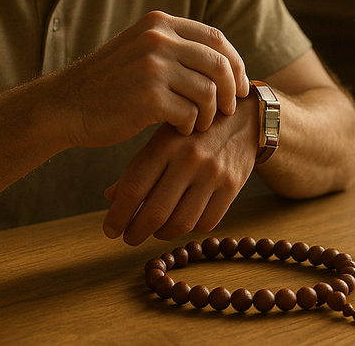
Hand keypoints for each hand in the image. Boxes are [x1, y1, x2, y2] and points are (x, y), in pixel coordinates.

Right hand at [54, 11, 248, 146]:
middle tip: (226, 111)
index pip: (216, 39)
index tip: (240, 86)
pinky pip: (190, 114)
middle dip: (230, 91)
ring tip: (196, 124)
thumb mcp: (140, 50)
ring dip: (209, 114)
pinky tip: (177, 129)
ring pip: (208, 92)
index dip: (235, 64)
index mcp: (159, 24)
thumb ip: (175, 47)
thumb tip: (226, 61)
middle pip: (219, 64)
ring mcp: (153, 66)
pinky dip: (189, 126)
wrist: (66, 105)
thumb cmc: (108, 84)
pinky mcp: (148, 96)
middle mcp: (158, 39)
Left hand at [101, 94, 259, 244]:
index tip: (110, 230)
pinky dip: (189, 229)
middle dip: (136, 232)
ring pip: (181, 223)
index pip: (134, 189)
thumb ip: (138, 167)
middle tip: (128, 238)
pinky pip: (206, 222)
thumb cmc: (193, 129)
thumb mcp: (162, 137)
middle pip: (156, 211)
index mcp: (165, 144)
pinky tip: (180, 222)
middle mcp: (189, 159)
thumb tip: (111, 197)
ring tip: (154, 231)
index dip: (118, 215)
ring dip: (161, 234)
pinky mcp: (233, 186)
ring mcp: (213, 174)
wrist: (244, 116)